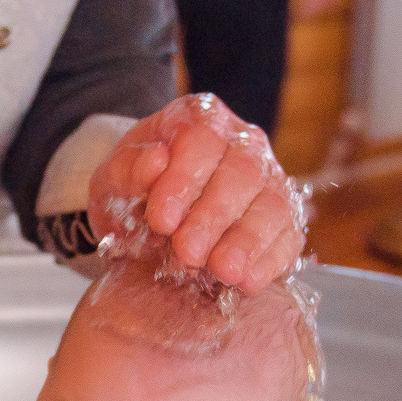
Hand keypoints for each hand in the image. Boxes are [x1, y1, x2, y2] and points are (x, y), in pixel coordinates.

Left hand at [86, 95, 305, 293]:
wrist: (150, 219)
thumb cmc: (135, 193)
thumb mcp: (112, 179)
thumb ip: (126, 170)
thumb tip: (154, 162)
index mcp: (198, 119)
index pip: (200, 140)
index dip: (183, 181)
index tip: (162, 219)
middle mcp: (242, 143)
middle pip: (242, 173)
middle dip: (213, 217)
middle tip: (187, 252)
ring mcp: (270, 179)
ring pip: (272, 204)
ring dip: (247, 241)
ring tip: (222, 270)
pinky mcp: (285, 218)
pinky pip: (289, 236)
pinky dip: (270, 261)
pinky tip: (247, 281)